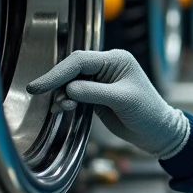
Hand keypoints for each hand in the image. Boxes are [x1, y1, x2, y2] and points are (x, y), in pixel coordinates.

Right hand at [26, 49, 189, 158]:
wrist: (157, 132)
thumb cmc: (147, 112)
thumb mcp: (122, 100)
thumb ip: (94, 93)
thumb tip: (68, 89)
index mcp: (115, 60)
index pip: (81, 61)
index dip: (59, 72)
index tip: (41, 84)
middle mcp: (106, 67)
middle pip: (72, 69)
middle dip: (56, 81)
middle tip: (36, 91)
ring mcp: (100, 82)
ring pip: (71, 82)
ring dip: (61, 94)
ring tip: (60, 107)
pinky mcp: (96, 96)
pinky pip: (75, 94)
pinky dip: (66, 101)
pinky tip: (63, 108)